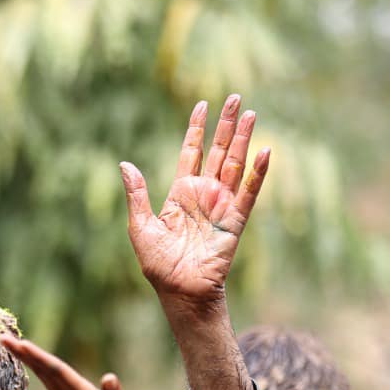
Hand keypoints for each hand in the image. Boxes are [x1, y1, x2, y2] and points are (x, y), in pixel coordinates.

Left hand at [120, 96, 269, 316]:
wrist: (179, 292)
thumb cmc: (158, 265)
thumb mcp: (140, 227)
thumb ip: (137, 195)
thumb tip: (124, 165)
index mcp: (181, 193)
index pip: (191, 152)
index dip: (196, 129)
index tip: (202, 104)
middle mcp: (204, 195)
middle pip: (218, 151)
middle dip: (227, 125)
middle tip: (236, 97)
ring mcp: (221, 206)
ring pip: (235, 165)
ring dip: (244, 140)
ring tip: (252, 113)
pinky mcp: (234, 221)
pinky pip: (248, 194)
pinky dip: (258, 174)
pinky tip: (265, 151)